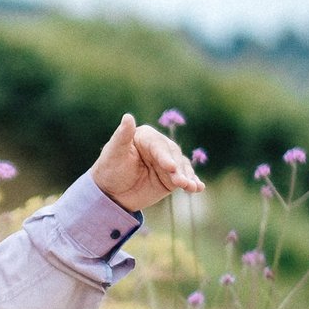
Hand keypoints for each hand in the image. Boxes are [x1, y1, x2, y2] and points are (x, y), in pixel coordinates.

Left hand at [91, 113, 205, 213]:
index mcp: (146, 136)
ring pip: (182, 167)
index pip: (158, 145)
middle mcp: (160, 147)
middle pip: (174, 156)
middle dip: (179, 170)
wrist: (111, 192)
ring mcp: (168, 161)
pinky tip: (198, 188)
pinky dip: (193, 182)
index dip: (165, 156)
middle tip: (182, 182)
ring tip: (192, 188)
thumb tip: (128, 116)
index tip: (170, 167)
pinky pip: (186, 178)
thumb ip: (122, 136)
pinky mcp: (173, 176)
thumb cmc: (109, 169)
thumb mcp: (113, 154)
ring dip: (188, 177)